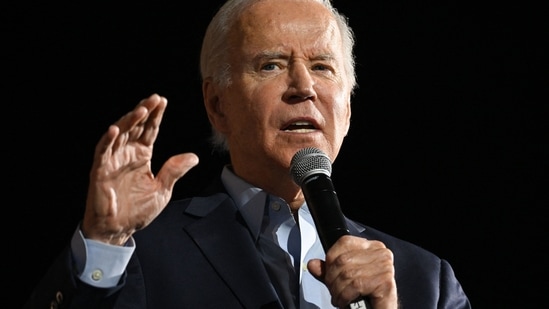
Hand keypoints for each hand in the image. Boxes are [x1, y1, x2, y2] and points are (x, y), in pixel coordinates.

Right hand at [81, 94, 198, 244]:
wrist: (118, 230)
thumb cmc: (137, 210)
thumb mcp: (162, 190)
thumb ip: (174, 171)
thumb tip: (194, 157)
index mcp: (142, 156)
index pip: (150, 131)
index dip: (156, 116)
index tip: (163, 101)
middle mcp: (127, 154)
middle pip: (136, 127)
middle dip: (144, 112)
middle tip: (154, 99)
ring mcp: (112, 161)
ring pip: (120, 135)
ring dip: (129, 121)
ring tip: (141, 110)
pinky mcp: (100, 171)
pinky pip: (102, 152)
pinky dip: (108, 140)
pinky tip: (116, 129)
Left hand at [308, 235, 397, 308]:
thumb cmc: (364, 295)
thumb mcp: (342, 279)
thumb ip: (328, 270)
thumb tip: (313, 264)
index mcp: (371, 247)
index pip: (344, 242)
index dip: (330, 260)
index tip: (329, 275)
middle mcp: (381, 253)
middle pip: (343, 260)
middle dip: (332, 279)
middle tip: (333, 291)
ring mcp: (385, 267)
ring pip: (348, 274)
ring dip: (338, 290)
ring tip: (338, 298)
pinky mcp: (385, 282)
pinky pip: (356, 286)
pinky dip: (346, 296)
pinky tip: (346, 301)